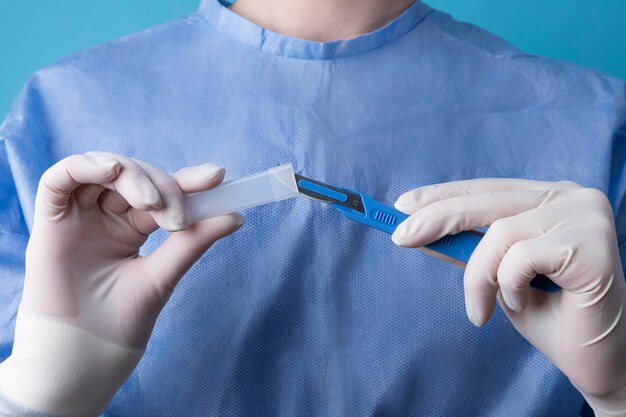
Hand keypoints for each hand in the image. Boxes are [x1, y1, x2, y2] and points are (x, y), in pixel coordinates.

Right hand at [0, 152, 243, 416]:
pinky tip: (112, 171)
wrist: (85, 354)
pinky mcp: (51, 219)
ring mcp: (80, 216)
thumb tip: (235, 215)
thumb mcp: (164, 274)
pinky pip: (60, 178)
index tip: (217, 177)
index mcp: (133, 227)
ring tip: (153, 202)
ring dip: (133, 175)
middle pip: (138, 177)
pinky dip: (86, 165)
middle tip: (178, 217)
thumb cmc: (122, 320)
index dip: (188, 181)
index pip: (164, 193)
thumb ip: (193, 241)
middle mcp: (107, 216)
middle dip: (164, 186)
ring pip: (105, 171)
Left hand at [391, 179, 625, 415]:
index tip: (403, 205)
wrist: (596, 362)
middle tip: (401, 237)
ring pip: (499, 233)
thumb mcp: (494, 275)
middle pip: (489, 200)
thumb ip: (465, 247)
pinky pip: (520, 257)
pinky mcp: (593, 243)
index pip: (488, 189)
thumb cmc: (549, 316)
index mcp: (551, 198)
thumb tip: (416, 228)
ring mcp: (586, 216)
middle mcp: (572, 197)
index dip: (444, 195)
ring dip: (478, 278)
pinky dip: (507, 286)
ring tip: (481, 310)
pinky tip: (522, 304)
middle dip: (437, 218)